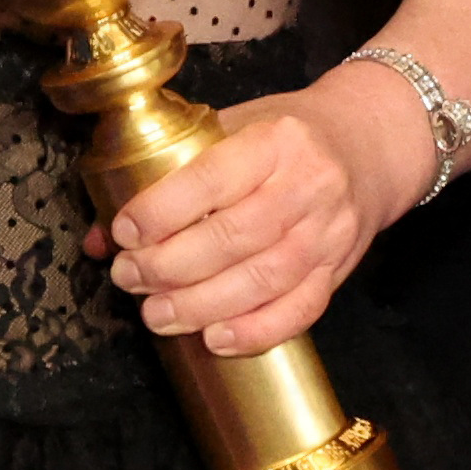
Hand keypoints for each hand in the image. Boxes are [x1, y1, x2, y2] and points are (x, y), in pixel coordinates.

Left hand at [89, 88, 398, 356]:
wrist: (370, 146)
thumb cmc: (288, 136)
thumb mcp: (233, 129)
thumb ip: (170, 174)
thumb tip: (99, 236)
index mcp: (276, 140)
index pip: (213, 178)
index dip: (163, 210)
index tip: (124, 231)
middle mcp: (308, 185)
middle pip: (234, 237)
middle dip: (171, 265)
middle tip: (129, 277)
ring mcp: (328, 232)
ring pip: (263, 279)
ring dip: (202, 304)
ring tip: (157, 314)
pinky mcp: (339, 270)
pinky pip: (300, 311)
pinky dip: (256, 331)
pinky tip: (214, 340)